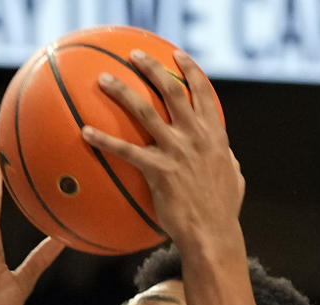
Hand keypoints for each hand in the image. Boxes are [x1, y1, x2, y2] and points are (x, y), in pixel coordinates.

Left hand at [80, 50, 242, 247]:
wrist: (213, 234)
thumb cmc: (223, 211)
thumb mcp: (233, 177)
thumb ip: (226, 158)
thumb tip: (226, 154)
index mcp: (214, 134)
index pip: (203, 91)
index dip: (189, 69)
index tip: (176, 55)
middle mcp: (195, 135)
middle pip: (171, 90)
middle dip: (151, 67)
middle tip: (134, 56)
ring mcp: (176, 151)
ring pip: (145, 110)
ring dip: (122, 91)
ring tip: (103, 78)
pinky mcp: (158, 170)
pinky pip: (125, 150)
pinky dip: (104, 140)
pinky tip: (85, 132)